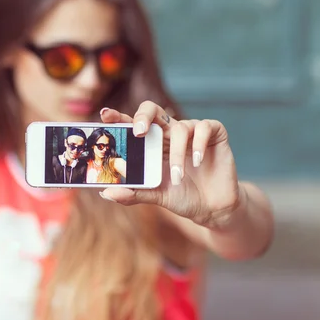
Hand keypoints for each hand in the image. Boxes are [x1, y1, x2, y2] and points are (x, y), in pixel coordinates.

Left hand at [99, 101, 240, 228]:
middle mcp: (168, 133)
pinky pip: (204, 127)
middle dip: (143, 116)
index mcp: (151, 144)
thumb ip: (132, 193)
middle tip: (139, 132)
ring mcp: (191, 132)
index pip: (132, 124)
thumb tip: (105, 193)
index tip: (105, 115)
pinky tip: (197, 162)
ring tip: (178, 177)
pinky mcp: (214, 134)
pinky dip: (199, 144)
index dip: (118, 116)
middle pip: (152, 110)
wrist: (212, 209)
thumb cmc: (181, 197)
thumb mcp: (155, 196)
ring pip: (178, 127)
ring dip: (176, 154)